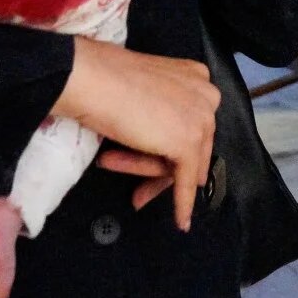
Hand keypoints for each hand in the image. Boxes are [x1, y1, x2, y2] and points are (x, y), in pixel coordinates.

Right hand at [52, 38, 219, 230]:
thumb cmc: (104, 80)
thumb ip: (160, 114)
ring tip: (126, 187)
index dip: (170, 149)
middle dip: (163, 171)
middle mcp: (207, 95)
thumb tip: (164, 149)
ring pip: (183, 164)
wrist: (90, 78)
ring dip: (151, 178)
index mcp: (197, 77)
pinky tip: (182, 221)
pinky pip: (187, 182)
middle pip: (191, 146)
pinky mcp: (188, 143)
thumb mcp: (143, 95)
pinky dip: (183, 203)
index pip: (190, 124)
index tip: (152, 166)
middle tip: (140, 192)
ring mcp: (201, 118)